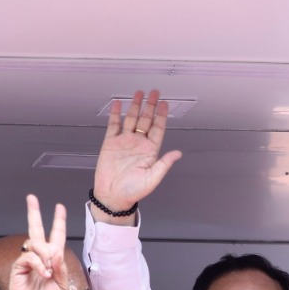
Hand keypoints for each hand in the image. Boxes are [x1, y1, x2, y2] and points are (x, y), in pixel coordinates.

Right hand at [2, 195, 69, 289]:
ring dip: (46, 256)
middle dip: (34, 213)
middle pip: (36, 230)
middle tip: (31, 197)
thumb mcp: (61, 285)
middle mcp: (39, 256)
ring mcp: (28, 260)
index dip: (58, 222)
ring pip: (37, 244)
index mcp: (51, 260)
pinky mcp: (19, 266)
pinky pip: (31, 257)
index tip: (60, 207)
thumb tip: (55, 251)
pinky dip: (40, 265)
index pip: (55, 236)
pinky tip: (44, 274)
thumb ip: (61, 267)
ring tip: (48, 272)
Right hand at [90, 89, 182, 220]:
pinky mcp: (111, 143)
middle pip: (146, 120)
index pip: (158, 129)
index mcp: (150, 151)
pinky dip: (116, 114)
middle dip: (150, 106)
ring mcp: (124, 142)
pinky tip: (119, 105)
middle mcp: (138, 144)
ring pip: (131, 119)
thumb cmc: (132, 191)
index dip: (161, 115)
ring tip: (139, 94)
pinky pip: (114, 125)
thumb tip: (178, 154)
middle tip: (154, 93)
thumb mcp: (152, 178)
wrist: (112, 196)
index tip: (164, 104)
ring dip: (135, 106)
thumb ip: (164, 164)